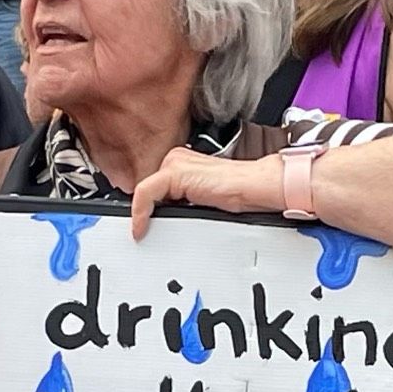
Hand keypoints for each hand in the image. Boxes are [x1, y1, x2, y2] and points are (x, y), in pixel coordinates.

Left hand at [129, 149, 281, 238]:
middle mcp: (176, 159)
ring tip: (142, 232)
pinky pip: (145, 193)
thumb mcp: (198, 203)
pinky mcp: (174, 172)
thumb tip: (163, 222)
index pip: (154, 188)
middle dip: (144, 212)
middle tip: (142, 232)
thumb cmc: (236, 196)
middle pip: (148, 189)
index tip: (141, 228)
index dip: (145, 209)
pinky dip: (140, 212)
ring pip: (144, 191)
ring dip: (141, 214)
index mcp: (182, 164)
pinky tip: (141, 228)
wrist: (252, 188)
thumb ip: (181, 205)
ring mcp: (175, 163)